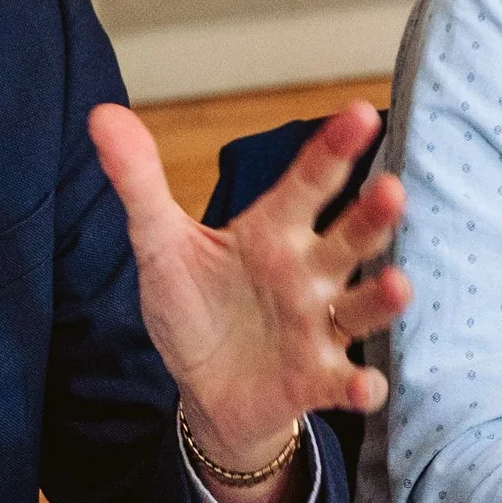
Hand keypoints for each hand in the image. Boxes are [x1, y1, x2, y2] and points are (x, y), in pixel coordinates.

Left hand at [87, 99, 406, 502]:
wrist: (205, 389)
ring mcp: (318, 328)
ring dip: (382, 298)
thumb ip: (140, 183)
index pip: (307, 183)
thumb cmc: (197, 305)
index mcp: (274, 232)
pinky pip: (344, 381)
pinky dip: (360, 385)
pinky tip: (365, 385)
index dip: (333, 149)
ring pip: (360, 307)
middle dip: (373, 217)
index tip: (360, 113)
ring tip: (399, 284)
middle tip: (392, 190)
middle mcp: (308, 274)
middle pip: (348, 240)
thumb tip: (102, 115)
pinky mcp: (315, 380)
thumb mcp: (161, 245)